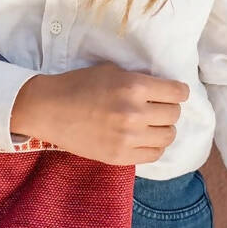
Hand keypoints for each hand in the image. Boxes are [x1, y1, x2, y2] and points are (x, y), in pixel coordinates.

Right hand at [11, 60, 189, 164]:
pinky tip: (142, 140)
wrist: (48, 110)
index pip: (177, 93)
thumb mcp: (112, 72)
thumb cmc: (78, 86)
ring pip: (168, 136)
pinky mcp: (119, 155)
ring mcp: (127, 137)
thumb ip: (139, 80)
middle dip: (168, 110)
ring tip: (150, 126)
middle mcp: (134, 112)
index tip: (172, 94)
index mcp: (134, 86)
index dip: (177, 93)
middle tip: (156, 109)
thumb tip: (165, 90)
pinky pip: (154, 155)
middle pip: (174, 115)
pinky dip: (153, 147)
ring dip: (162, 129)